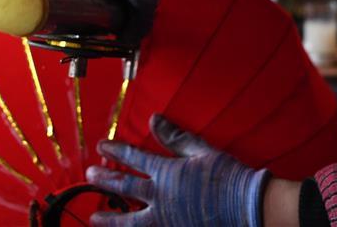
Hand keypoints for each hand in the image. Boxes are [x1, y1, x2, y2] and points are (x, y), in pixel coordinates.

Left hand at [86, 115, 269, 226]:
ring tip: (94, 217)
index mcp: (167, 172)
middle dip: (105, 179)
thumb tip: (154, 119)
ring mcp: (165, 219)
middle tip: (89, 175)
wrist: (248, 207)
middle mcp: (161, 197)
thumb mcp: (201, 151)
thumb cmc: (227, 176)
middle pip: (125, 187)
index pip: (133, 158)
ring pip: (129, 221)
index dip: (116, 151)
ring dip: (110, 218)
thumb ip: (174, 137)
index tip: (101, 147)